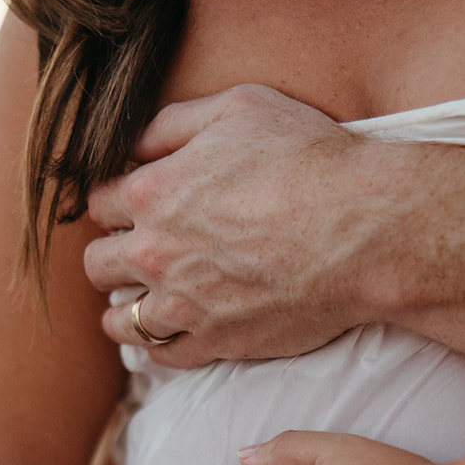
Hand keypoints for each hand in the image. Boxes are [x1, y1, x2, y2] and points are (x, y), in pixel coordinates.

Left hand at [85, 84, 395, 366]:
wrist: (365, 232)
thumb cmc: (311, 162)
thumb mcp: (240, 108)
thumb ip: (174, 123)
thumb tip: (135, 144)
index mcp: (154, 192)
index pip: (99, 204)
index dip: (117, 203)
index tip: (138, 207)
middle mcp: (157, 252)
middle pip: (99, 265)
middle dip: (114, 255)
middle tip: (141, 253)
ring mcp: (184, 303)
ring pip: (122, 319)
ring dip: (126, 309)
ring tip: (144, 302)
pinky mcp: (217, 341)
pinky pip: (162, 356)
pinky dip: (160, 345)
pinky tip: (175, 331)